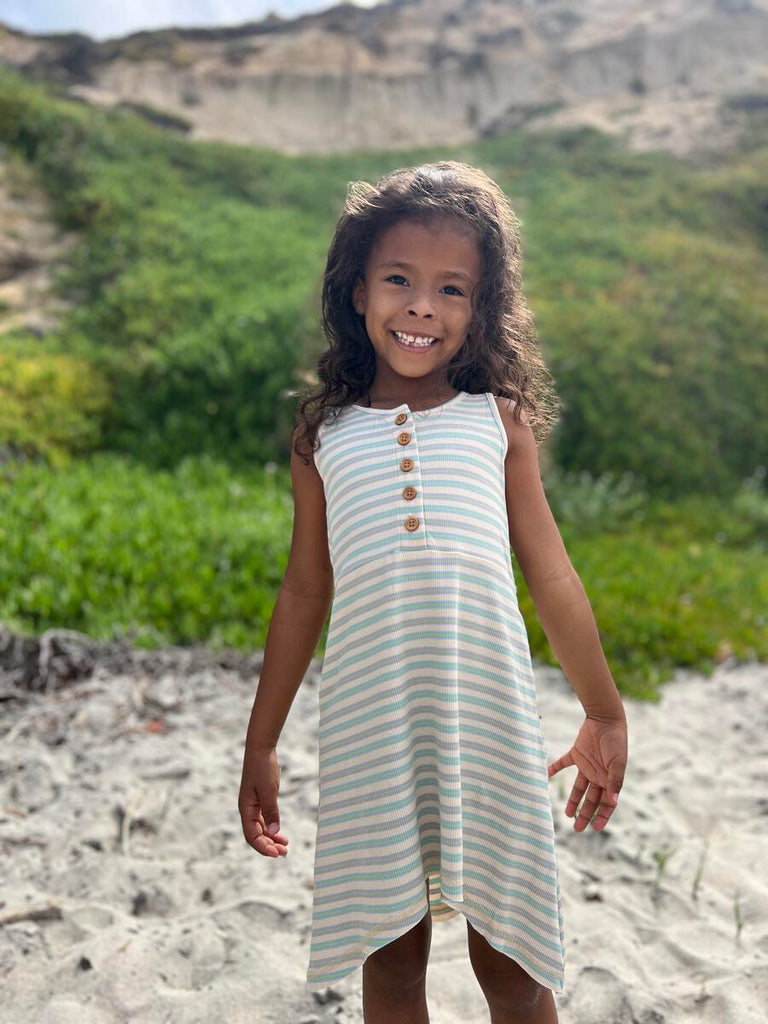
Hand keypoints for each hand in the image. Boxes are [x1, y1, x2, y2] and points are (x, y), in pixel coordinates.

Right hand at [238, 745, 288, 857]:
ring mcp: (253, 805)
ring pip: (260, 828)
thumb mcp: (269, 790)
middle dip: (269, 845)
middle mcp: (247, 809)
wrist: (260, 749)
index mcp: (246, 809)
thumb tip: (273, 832)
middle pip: (256, 835)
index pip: (252, 836)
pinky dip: (272, 827)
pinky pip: (264, 819)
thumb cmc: (263, 768)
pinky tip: (280, 832)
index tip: (276, 854)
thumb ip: (271, 811)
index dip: (263, 847)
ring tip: (285, 846)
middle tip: (285, 853)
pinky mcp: (259, 799)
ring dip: (271, 838)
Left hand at [547, 714, 626, 831]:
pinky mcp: (576, 754)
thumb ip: (615, 781)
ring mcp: (587, 765)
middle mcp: (598, 775)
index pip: (607, 803)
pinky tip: (547, 774)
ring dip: (573, 800)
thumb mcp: (617, 763)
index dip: (602, 816)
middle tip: (578, 828)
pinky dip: (555, 767)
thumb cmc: (615, 741)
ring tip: (567, 814)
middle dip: (585, 814)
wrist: (606, 719)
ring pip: (579, 787)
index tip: (595, 829)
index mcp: (609, 779)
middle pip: (591, 799)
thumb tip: (614, 802)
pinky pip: (563, 763)